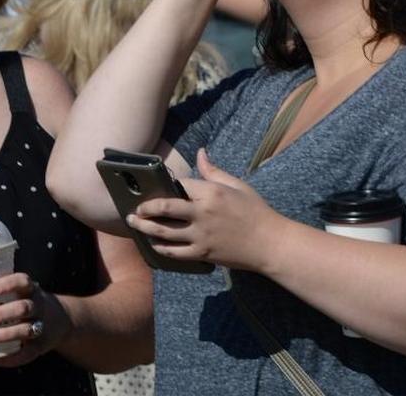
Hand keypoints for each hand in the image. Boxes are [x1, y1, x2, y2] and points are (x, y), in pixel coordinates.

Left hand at [0, 273, 71, 367]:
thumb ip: (5, 294)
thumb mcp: (25, 292)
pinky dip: (13, 358)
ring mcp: (41, 325)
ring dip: (6, 334)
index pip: (23, 282)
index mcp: (31, 291)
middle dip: (2, 313)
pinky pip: (29, 352)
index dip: (7, 285)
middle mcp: (38, 306)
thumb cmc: (31, 304)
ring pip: (26, 329)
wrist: (62, 319)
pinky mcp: (42, 344)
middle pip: (23, 308)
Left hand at [128, 149, 280, 271]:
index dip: (169, 186)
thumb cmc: (256, 211)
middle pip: (164, 208)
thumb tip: (200, 153)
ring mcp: (200, 235)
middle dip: (145, 208)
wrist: (269, 243)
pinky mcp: (202, 253)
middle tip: (136, 209)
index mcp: (212, 192)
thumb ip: (214, 171)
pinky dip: (160, 248)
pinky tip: (154, 244)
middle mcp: (202, 213)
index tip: (160, 188)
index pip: (180, 185)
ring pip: (163, 231)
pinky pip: (174, 252)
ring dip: (145, 227)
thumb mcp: (238, 186)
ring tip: (135, 224)